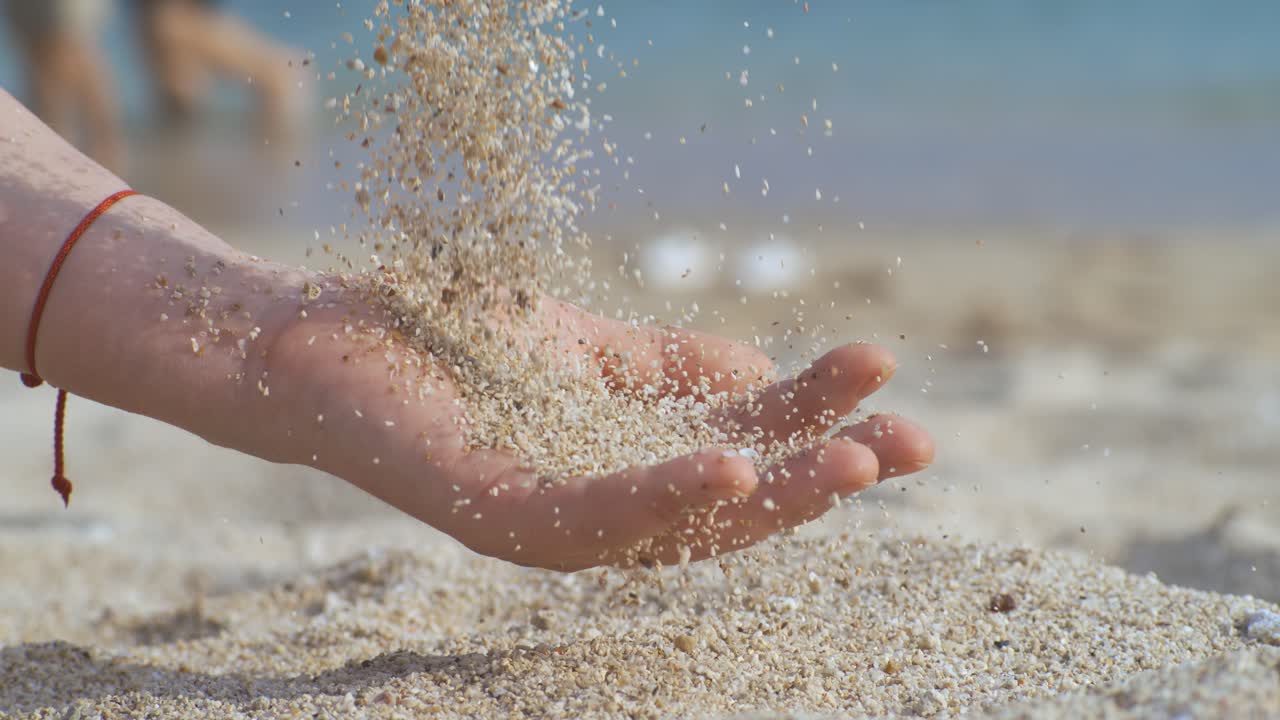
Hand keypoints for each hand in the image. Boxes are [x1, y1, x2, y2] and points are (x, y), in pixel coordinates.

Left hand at [254, 279, 933, 571]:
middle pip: (735, 504)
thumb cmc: (449, 343)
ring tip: (856, 460)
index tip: (889, 375)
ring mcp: (551, 523)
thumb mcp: (586, 347)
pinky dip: (670, 494)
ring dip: (776, 494)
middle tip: (916, 442)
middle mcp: (599, 510)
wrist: (320, 343)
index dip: (818, 418)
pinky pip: (596, 519)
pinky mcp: (497, 518)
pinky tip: (737, 462)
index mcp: (625, 463)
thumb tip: (762, 370)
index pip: (743, 445)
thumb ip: (668, 364)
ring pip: (684, 526)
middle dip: (827, 477)